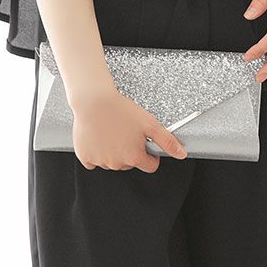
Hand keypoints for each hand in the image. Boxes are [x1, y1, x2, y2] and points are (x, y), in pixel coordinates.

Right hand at [72, 89, 187, 172]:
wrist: (94, 100)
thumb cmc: (121, 109)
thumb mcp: (150, 123)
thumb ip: (167, 141)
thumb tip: (181, 154)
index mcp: (134, 157)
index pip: (149, 166)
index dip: (151, 155)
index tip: (145, 143)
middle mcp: (117, 164)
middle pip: (130, 163)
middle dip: (131, 151)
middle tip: (127, 132)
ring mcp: (100, 161)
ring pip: (112, 162)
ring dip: (114, 151)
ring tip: (112, 131)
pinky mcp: (85, 157)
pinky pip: (93, 161)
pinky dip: (96, 152)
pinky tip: (99, 137)